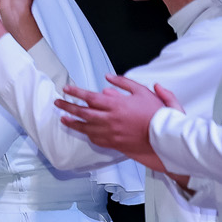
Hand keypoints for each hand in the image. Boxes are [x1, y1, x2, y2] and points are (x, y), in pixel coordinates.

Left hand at [57, 76, 172, 173]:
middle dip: (67, 106)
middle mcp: (109, 120)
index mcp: (116, 105)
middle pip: (82, 112)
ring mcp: (110, 133)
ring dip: (72, 122)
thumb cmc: (156, 113)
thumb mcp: (142, 91)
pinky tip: (82, 130)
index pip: (90, 97)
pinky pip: (94, 139)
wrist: (164, 135)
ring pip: (85, 128)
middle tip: (57, 103)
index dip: (76, 93)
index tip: (66, 89)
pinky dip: (86, 133)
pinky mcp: (112, 143)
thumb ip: (124, 83)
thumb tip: (108, 77)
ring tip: (63, 118)